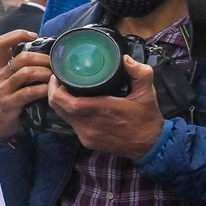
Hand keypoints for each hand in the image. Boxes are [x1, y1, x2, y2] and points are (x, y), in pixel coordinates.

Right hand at [0, 30, 52, 139]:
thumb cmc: (7, 100)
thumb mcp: (8, 82)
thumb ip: (20, 70)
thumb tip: (44, 58)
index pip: (1, 43)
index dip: (17, 35)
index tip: (33, 36)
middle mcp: (0, 76)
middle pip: (21, 58)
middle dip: (43, 59)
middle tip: (55, 64)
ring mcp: (3, 89)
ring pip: (27, 73)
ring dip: (46, 73)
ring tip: (56, 77)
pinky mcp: (9, 103)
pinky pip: (29, 92)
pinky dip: (43, 90)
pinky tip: (50, 90)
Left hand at [47, 56, 163, 159]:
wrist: (150, 146)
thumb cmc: (147, 118)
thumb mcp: (147, 93)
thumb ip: (140, 74)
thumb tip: (125, 59)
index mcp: (102, 110)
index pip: (68, 102)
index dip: (56, 89)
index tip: (58, 76)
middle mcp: (89, 125)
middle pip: (59, 108)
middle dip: (54, 92)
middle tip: (59, 79)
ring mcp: (86, 135)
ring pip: (63, 116)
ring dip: (61, 103)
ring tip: (65, 89)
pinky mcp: (87, 142)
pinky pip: (71, 124)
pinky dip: (69, 113)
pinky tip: (75, 104)